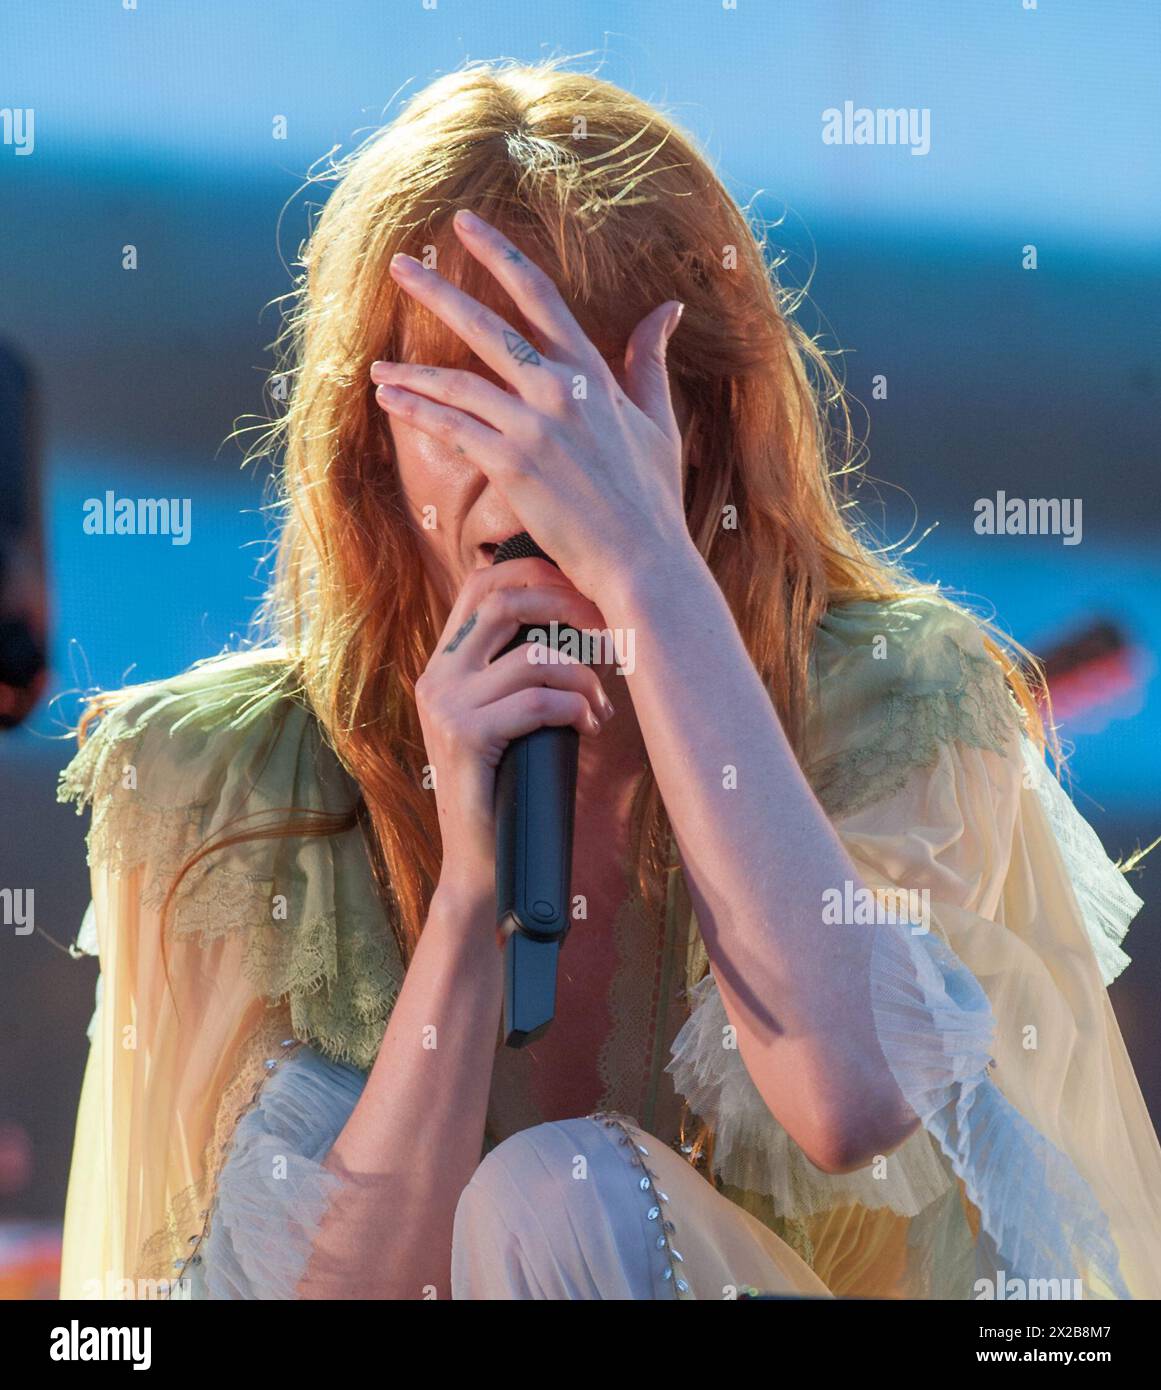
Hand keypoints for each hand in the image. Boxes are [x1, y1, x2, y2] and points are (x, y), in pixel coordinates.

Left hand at [370, 207, 688, 606]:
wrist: (643, 561)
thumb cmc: (652, 498)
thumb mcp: (658, 420)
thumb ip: (649, 360)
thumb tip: (668, 309)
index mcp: (592, 373)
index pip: (540, 297)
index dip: (499, 254)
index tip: (464, 225)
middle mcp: (560, 390)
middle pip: (485, 326)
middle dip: (437, 291)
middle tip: (398, 264)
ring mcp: (534, 427)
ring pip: (458, 382)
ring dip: (411, 372)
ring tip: (376, 366)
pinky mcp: (512, 465)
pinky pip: (452, 428)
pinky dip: (417, 412)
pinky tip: (390, 401)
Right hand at [416, 556, 614, 911]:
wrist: (481, 864)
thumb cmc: (510, 788)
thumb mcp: (510, 717)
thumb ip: (521, 673)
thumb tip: (580, 626)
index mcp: (445, 664)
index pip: (481, 584)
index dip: (536, 574)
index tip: (585, 595)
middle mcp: (437, 676)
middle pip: (505, 600)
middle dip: (569, 609)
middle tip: (609, 638)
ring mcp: (446, 705)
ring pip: (533, 656)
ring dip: (584, 677)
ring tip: (600, 707)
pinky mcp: (464, 737)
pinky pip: (537, 701)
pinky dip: (577, 707)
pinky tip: (589, 726)